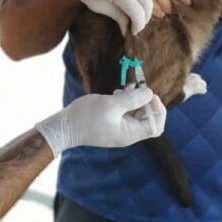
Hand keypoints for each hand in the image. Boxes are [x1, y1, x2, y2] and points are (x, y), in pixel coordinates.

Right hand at [35, 86, 166, 156]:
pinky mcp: (110, 124)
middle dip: (147, 103)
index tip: (150, 94)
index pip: (156, 126)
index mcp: (130, 133)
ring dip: (135, 100)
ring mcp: (118, 129)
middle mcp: (127, 133)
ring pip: (136, 114)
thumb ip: (132, 98)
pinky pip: (125, 113)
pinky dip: (125, 102)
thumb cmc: (87, 117)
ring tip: (126, 88)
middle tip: (140, 88)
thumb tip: (149, 93)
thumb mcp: (111, 104)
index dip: (158, 109)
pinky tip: (118, 92)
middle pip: (148, 119)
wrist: (64, 127)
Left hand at [54, 0, 158, 34]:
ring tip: (136, 6)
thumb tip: (127, 30)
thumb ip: (118, 17)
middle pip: (148, 4)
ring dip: (147, 1)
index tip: (133, 31)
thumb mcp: (98, 6)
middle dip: (143, 18)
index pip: (139, 14)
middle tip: (135, 23)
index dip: (138, 26)